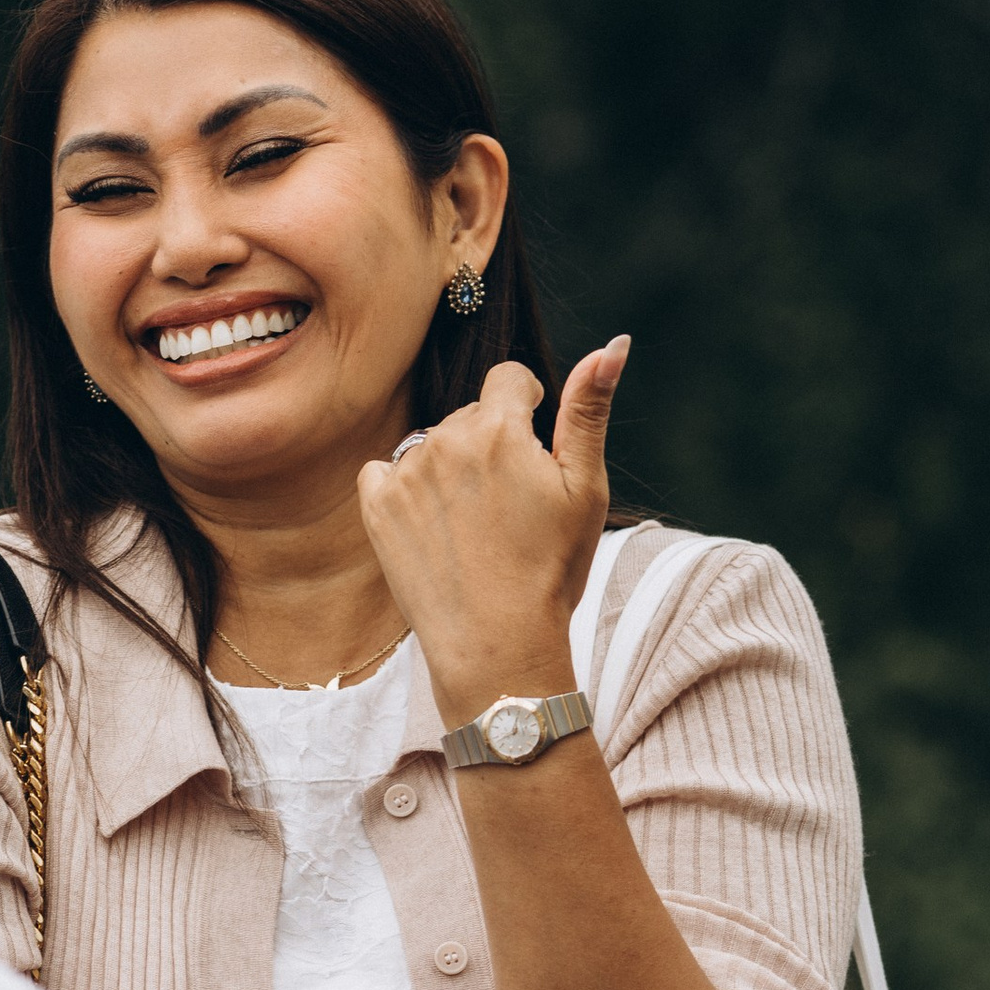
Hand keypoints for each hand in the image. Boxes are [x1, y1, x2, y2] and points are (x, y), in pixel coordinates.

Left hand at [358, 340, 629, 719]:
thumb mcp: (585, 488)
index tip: (531, 451)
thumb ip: (589, 409)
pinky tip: (433, 527)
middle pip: (470, 415)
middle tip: (509, 508)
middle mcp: (445, 439)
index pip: (508, 379)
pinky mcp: (376, 506)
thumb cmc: (551, 570)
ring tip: (474, 525)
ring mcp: (404, 472)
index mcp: (499, 428)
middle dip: (491, 443)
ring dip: (450, 467)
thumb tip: (614, 344)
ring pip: (432, 444)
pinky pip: (384, 471)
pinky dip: (404, 489)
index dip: (526, 408)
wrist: (496, 645)